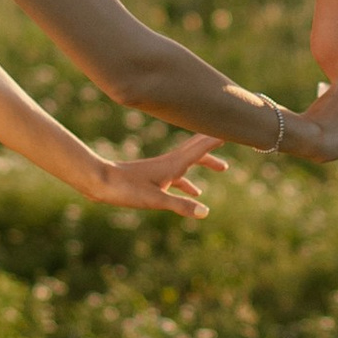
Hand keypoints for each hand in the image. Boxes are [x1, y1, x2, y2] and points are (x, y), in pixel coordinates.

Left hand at [89, 135, 228, 219]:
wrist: (100, 182)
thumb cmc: (126, 189)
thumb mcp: (156, 200)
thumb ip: (181, 206)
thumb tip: (206, 212)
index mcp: (174, 164)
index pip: (202, 146)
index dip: (220, 137)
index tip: (237, 126)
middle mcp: (171, 162)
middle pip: (199, 147)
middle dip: (217, 143)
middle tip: (237, 137)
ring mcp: (163, 168)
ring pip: (191, 161)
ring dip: (206, 162)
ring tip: (223, 168)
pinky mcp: (155, 177)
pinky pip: (179, 175)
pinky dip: (191, 180)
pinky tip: (195, 193)